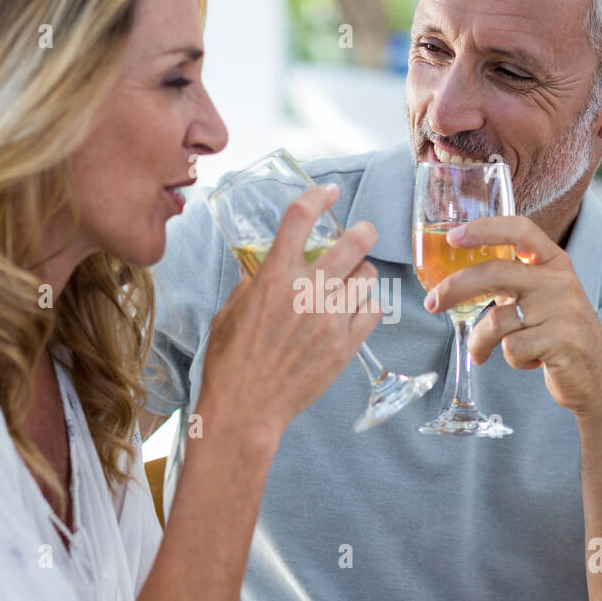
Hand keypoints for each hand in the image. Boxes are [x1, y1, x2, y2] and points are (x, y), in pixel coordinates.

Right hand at [199, 184, 380, 436]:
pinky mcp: (345, 346)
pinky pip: (372, 311)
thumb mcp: (230, 312)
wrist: (245, 409)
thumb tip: (265, 268)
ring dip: (361, 273)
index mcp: (273, 279)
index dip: (318, 197)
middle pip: (353, 242)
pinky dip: (366, 306)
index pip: (300, 219)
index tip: (328, 191)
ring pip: (367, 276)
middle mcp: (306, 293)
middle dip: (363, 230)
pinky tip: (354, 310)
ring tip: (351, 282)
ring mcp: (330, 320)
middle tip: (363, 232)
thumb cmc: (229, 362)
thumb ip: (253, 284)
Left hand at [422, 214, 601, 418]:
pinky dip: (510, 359)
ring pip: (496, 320)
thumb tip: (456, 279)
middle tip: (431, 303)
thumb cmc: (559, 336)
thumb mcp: (543, 298)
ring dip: (480, 341)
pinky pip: (511, 347)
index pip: (520, 229)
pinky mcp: (562, 341)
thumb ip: (512, 282)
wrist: (599, 379)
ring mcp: (563, 310)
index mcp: (555, 262)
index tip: (453, 237)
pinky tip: (528, 361)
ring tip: (483, 352)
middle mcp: (560, 281)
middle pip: (494, 273)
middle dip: (454, 288)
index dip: (484, 229)